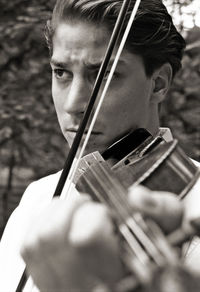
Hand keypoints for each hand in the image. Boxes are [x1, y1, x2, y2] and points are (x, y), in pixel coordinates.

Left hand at [20, 185, 183, 290]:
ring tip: (76, 212)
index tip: (107, 213)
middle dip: (71, 207)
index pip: (85, 238)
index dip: (94, 215)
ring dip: (55, 213)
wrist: (133, 284)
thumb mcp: (168, 236)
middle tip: (89, 207)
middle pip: (50, 236)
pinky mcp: (45, 280)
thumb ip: (163, 211)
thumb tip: (136, 196)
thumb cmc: (149, 263)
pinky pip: (28, 247)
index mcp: (115, 277)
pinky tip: (62, 224)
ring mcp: (59, 286)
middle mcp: (81, 287)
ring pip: (35, 240)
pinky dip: (42, 224)